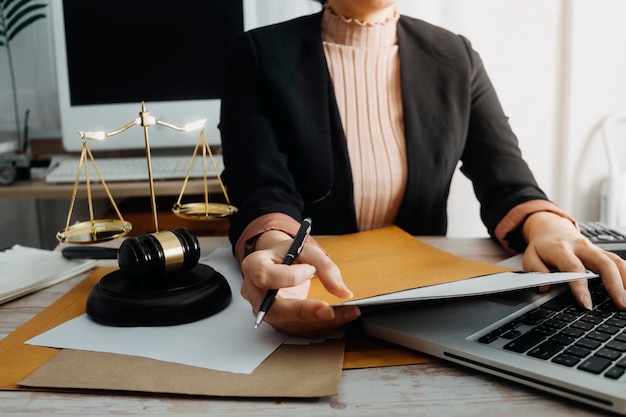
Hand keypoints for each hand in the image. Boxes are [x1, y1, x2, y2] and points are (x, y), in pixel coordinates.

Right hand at [240, 230, 360, 336]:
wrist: (278, 261)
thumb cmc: (288, 253)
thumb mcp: (305, 249)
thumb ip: (324, 267)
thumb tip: (342, 292)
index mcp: (254, 266)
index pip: (265, 276)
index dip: (289, 276)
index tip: (310, 270)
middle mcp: (254, 292)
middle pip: (273, 309)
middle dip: (303, 311)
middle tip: (329, 311)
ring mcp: (264, 310)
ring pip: (288, 323)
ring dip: (319, 322)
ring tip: (347, 313)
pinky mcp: (277, 321)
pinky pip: (298, 328)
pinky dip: (320, 325)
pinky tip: (340, 318)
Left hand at [522, 211, 625, 309]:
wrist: (551, 228)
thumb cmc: (542, 246)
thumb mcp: (530, 256)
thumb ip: (536, 271)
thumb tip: (545, 287)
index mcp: (561, 249)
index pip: (574, 268)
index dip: (580, 287)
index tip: (586, 304)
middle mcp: (581, 247)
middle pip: (604, 263)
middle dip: (614, 285)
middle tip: (621, 304)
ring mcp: (595, 248)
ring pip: (616, 261)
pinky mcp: (603, 252)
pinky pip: (619, 261)